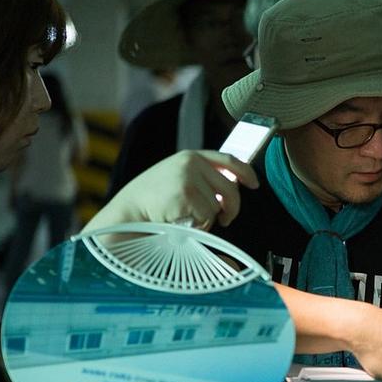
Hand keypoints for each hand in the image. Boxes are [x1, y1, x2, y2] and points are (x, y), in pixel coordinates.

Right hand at [90, 150, 257, 230]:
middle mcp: (191, 163)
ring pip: (217, 205)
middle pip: (230, 188)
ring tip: (185, 216)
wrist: (128, 211)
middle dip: (232, 208)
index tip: (254, 184)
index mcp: (190, 156)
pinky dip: (198, 224)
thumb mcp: (176, 178)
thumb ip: (201, 179)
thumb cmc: (152, 201)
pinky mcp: (185, 194)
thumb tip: (230, 191)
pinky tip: (180, 220)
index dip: (245, 173)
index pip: (229, 160)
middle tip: (226, 220)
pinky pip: (206, 216)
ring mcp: (188, 177)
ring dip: (207, 218)